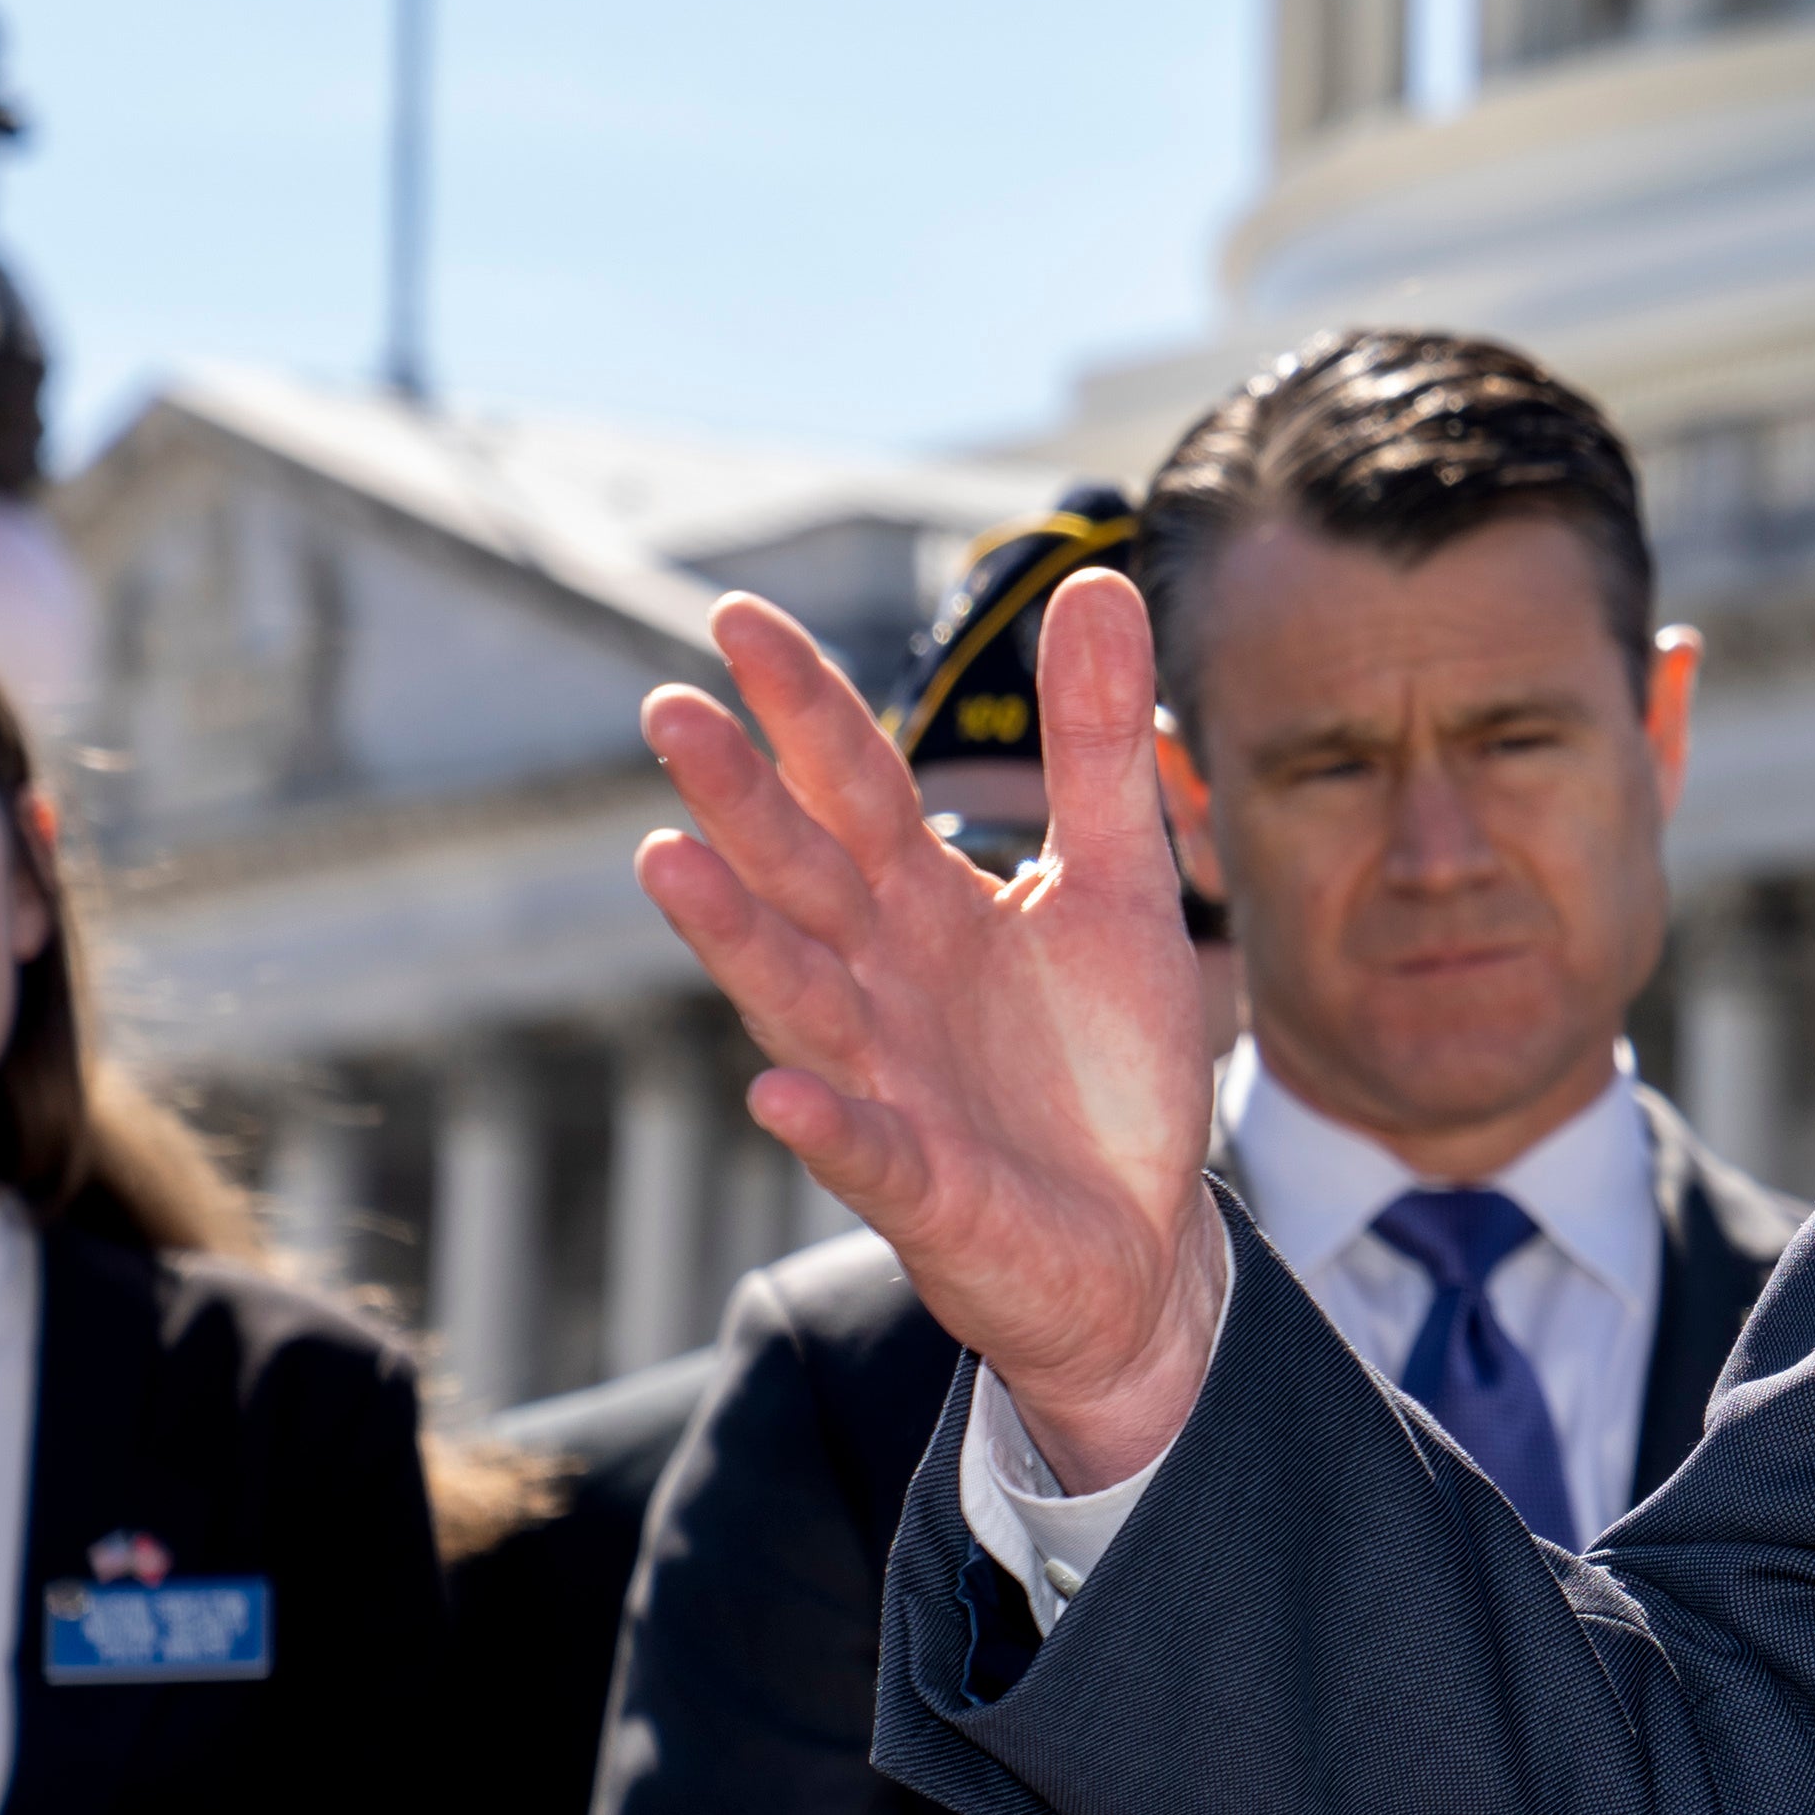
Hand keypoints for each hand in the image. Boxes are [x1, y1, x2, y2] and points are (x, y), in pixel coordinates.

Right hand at [639, 575, 1229, 1489]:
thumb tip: (1097, 578)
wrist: (1145, 1236)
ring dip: (736, 939)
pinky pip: (868, 1152)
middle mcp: (884, 984)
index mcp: (926, 905)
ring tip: (668, 862)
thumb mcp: (1121, 877)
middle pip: (802, 876)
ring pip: (799, 1001)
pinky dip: (826, 1124)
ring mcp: (891, 1085)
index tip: (734, 617)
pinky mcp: (927, 1187)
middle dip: (739, 799)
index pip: (849, 786)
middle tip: (670, 710)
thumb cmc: (1107, 1060)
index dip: (802, 707)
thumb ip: (1097, 743)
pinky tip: (780, 1090)